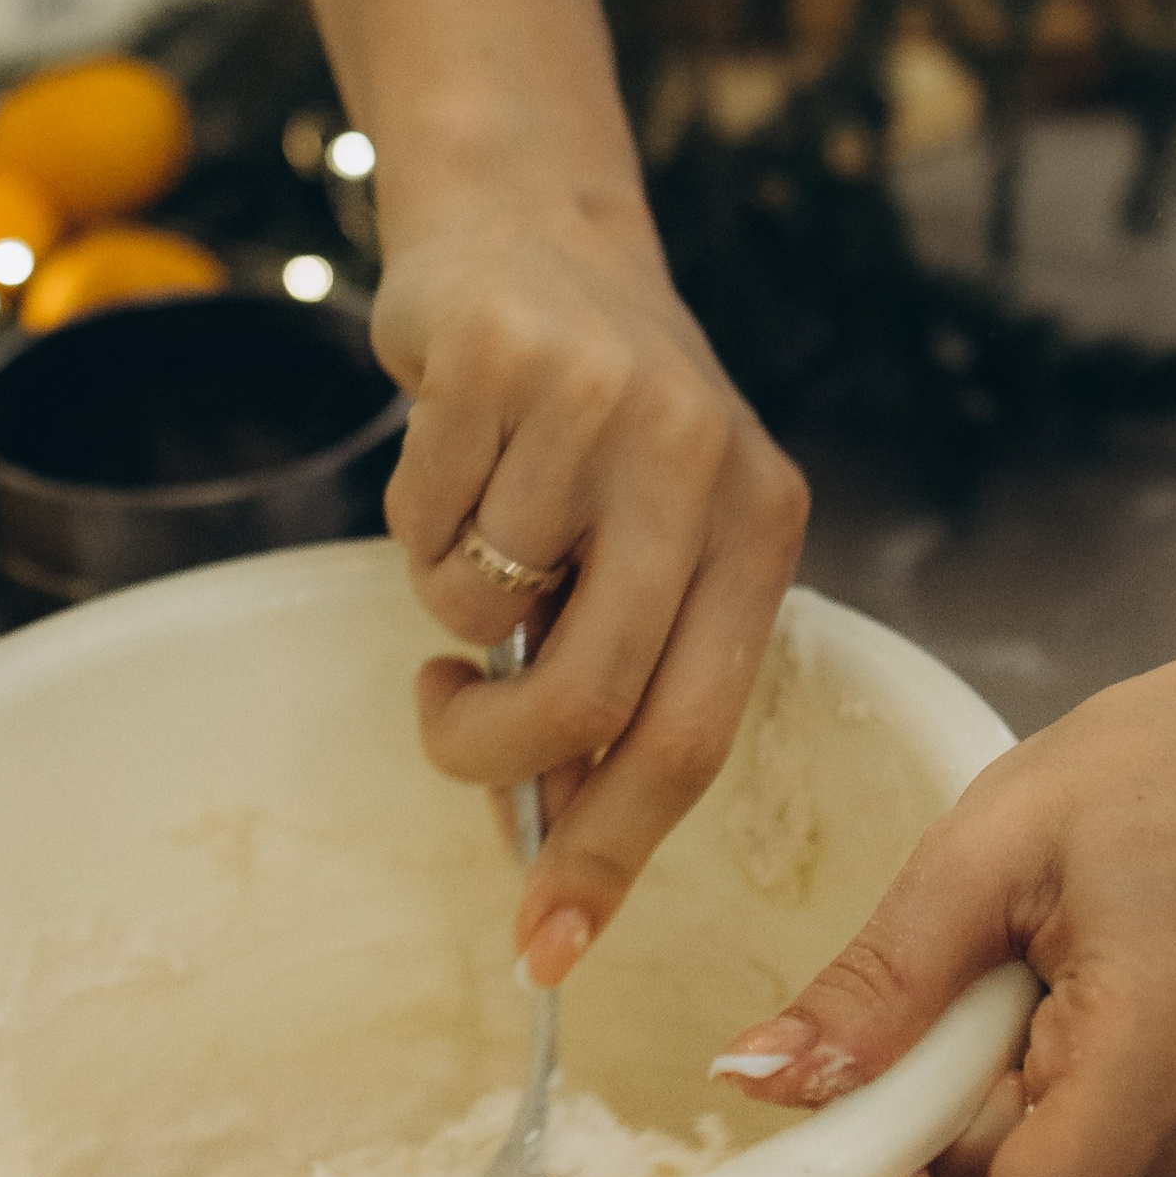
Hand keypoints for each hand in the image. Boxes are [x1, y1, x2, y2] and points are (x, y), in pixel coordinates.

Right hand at [374, 205, 809, 982]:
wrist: (532, 225)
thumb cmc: (591, 422)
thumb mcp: (642, 539)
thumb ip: (614, 675)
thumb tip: (544, 843)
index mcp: (763, 527)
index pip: (694, 734)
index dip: (614, 856)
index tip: (545, 950)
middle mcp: (702, 464)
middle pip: (589, 695)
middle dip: (492, 755)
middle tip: (447, 724)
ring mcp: (605, 406)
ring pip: (478, 607)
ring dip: (446, 595)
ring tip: (482, 508)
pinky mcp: (502, 360)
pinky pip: (418, 521)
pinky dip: (412, 514)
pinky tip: (455, 442)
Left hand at [711, 600, 1175, 1176]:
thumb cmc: (1165, 777)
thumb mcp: (986, 847)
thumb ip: (875, 985)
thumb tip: (759, 1082)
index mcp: (1165, 1057)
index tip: (831, 1154)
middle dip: (936, 1124)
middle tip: (960, 990)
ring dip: (988, 1112)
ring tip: (1038, 985)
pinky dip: (1038, 1115)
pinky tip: (1075, 1017)